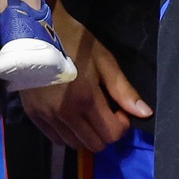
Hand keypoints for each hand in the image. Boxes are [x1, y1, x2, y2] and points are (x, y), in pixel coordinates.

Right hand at [21, 4, 150, 150]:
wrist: (37, 33)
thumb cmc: (76, 44)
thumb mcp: (105, 62)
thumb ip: (124, 91)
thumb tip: (145, 113)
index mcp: (86, 100)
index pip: (111, 134)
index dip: (122, 125)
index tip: (119, 109)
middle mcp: (65, 114)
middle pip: (94, 145)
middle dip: (106, 132)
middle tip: (106, 111)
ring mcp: (46, 117)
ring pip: (74, 144)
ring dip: (87, 134)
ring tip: (88, 112)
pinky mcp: (33, 116)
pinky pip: (55, 138)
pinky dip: (68, 133)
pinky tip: (71, 115)